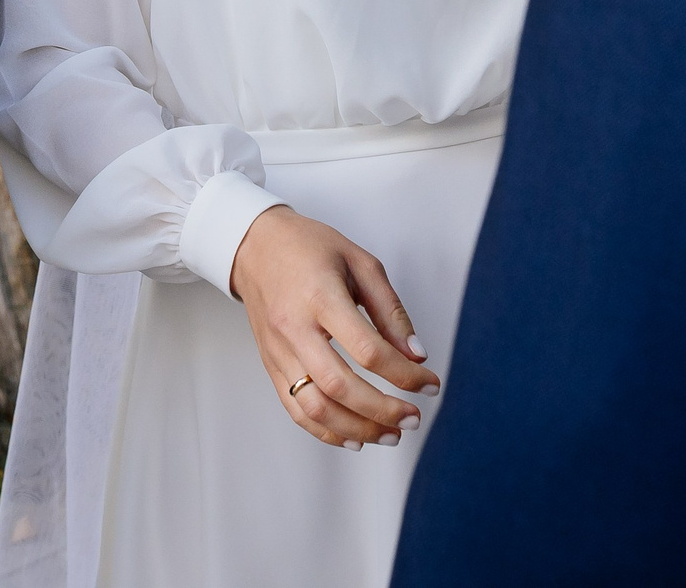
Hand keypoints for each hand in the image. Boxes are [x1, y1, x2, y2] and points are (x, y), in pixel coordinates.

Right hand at [227, 206, 438, 450]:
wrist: (255, 246)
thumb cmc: (310, 248)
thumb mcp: (361, 263)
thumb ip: (390, 311)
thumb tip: (416, 356)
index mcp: (321, 297)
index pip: (368, 350)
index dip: (404, 374)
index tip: (430, 383)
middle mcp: (295, 329)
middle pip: (340, 386)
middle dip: (383, 410)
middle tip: (413, 417)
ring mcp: (279, 351)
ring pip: (315, 407)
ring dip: (357, 429)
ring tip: (390, 434)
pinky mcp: (271, 365)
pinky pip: (296, 408)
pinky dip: (326, 431)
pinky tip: (355, 438)